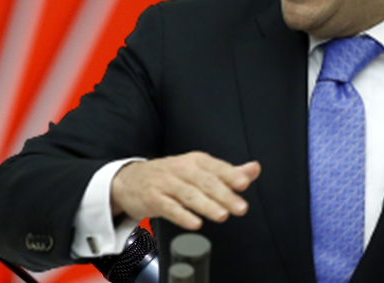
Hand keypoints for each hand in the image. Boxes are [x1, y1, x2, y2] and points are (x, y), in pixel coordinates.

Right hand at [111, 152, 260, 230]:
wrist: (130, 180)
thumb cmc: (169, 176)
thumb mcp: (197, 169)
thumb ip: (227, 172)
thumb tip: (254, 169)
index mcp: (195, 161)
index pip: (216, 167)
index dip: (231, 175)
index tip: (244, 183)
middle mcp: (180, 169)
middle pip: (205, 182)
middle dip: (224, 194)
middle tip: (240, 207)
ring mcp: (165, 183)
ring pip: (188, 194)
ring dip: (206, 205)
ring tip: (222, 215)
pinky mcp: (153, 198)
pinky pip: (169, 207)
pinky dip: (182, 215)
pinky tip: (194, 222)